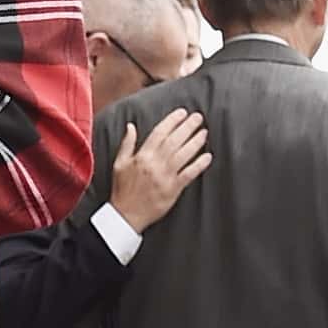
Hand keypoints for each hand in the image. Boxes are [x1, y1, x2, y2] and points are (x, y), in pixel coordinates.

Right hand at [109, 110, 208, 231]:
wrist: (126, 215)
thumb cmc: (122, 190)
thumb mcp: (119, 163)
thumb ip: (127, 143)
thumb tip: (131, 126)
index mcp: (142, 156)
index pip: (160, 132)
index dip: (172, 121)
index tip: (182, 113)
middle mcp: (155, 164)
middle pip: (175, 140)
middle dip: (188, 127)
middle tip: (198, 118)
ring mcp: (165, 177)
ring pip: (184, 155)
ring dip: (196, 142)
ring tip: (204, 132)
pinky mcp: (173, 189)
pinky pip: (189, 174)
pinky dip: (199, 165)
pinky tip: (207, 156)